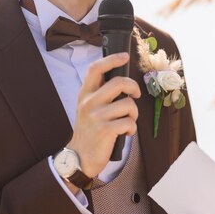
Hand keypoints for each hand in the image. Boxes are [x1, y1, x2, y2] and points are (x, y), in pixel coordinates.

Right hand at [67, 52, 140, 177]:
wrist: (79, 157)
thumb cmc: (89, 130)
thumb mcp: (87, 108)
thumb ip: (99, 94)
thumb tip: (122, 81)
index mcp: (85, 94)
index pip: (95, 69)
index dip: (112, 59)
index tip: (125, 56)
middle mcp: (89, 102)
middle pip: (119, 82)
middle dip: (133, 87)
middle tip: (135, 94)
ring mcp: (96, 116)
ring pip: (128, 104)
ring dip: (134, 113)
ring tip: (128, 121)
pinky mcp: (105, 130)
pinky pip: (129, 122)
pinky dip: (132, 128)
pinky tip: (126, 132)